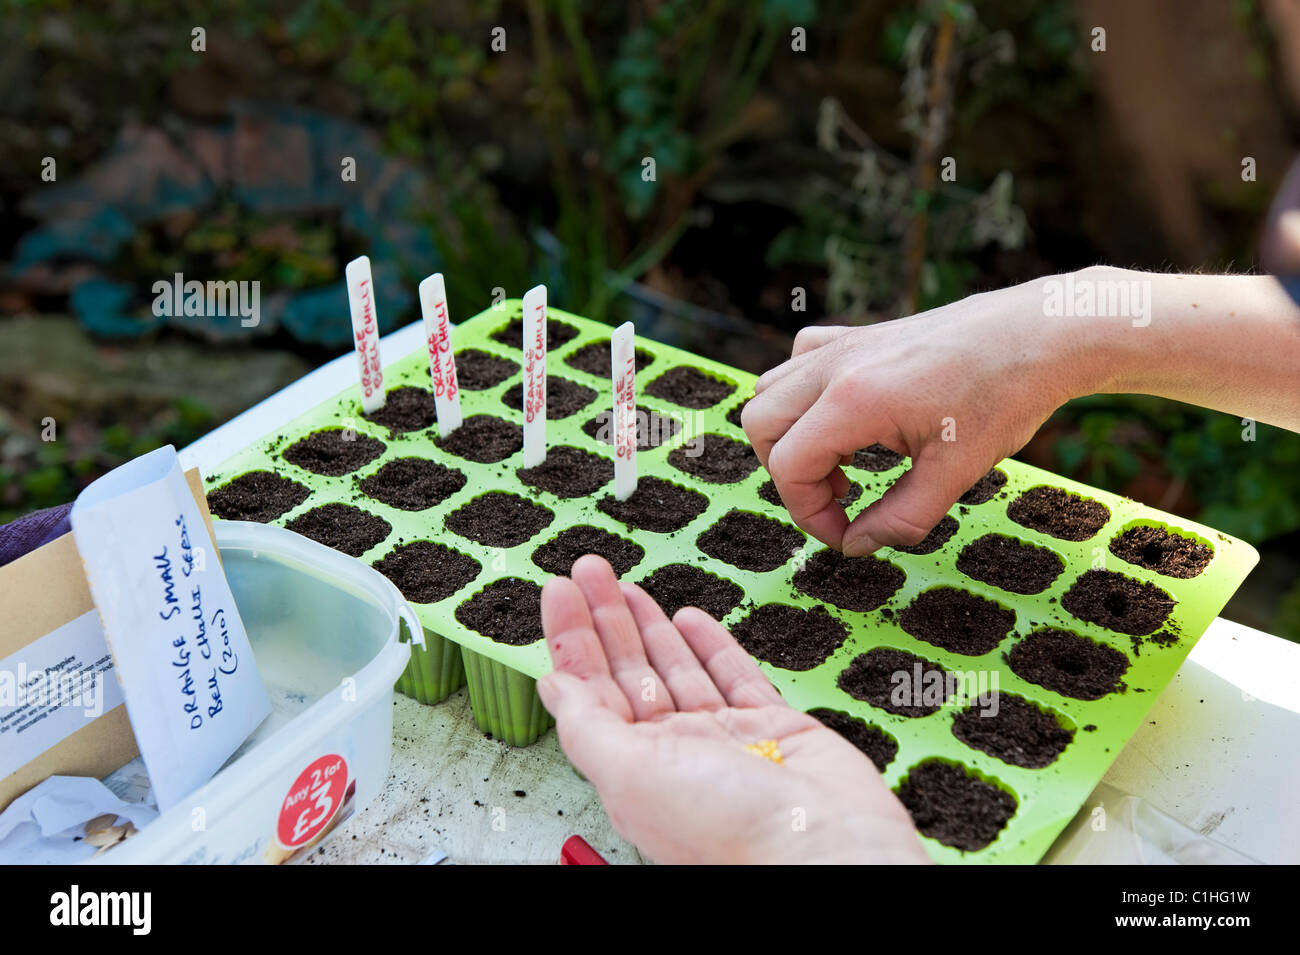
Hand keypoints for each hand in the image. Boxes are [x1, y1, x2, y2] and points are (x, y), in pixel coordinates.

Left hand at [537, 555, 929, 864]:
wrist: (824, 845)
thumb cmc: (729, 828)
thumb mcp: (632, 775)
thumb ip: (588, 727)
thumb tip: (552, 686)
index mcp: (633, 769)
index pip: (590, 691)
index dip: (572, 639)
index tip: (559, 591)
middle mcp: (675, 754)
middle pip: (629, 672)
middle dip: (606, 618)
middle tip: (589, 570)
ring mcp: (725, 739)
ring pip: (677, 669)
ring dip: (649, 625)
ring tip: (626, 585)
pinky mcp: (773, 727)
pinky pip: (734, 676)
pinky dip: (711, 645)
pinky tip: (688, 618)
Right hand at [742, 280, 1080, 555]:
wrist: (1038, 333)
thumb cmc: (1004, 396)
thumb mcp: (955, 473)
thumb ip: (900, 518)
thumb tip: (857, 544)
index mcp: (854, 401)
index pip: (788, 466)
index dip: (809, 513)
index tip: (845, 534)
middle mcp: (834, 367)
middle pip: (760, 426)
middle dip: (787, 475)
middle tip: (838, 500)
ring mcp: (842, 346)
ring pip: (770, 390)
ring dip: (788, 435)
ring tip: (840, 463)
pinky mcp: (857, 335)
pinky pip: (799, 359)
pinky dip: (801, 393)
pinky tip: (841, 414)